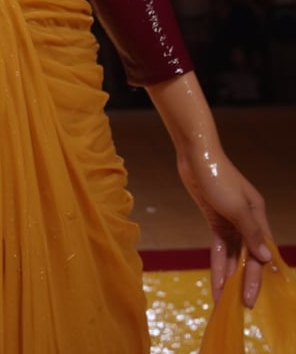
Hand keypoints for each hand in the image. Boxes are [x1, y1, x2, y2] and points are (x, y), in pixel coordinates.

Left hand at [176, 143, 272, 306]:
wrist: (195, 153)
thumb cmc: (217, 175)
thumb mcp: (236, 206)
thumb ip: (251, 233)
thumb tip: (266, 258)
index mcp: (258, 215)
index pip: (261, 253)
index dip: (257, 276)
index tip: (252, 298)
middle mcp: (246, 220)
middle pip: (247, 257)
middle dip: (244, 281)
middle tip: (240, 306)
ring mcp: (230, 219)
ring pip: (232, 255)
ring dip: (228, 276)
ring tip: (224, 300)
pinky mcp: (214, 218)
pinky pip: (219, 246)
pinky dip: (217, 263)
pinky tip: (216, 280)